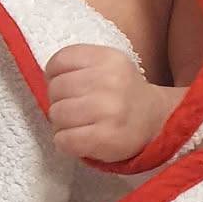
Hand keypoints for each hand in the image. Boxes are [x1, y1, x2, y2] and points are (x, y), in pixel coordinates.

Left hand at [45, 43, 176, 162]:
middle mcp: (110, 81)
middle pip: (55, 89)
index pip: (59, 61)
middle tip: (75, 109)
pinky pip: (63, 140)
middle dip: (58, 101)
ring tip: (79, 124)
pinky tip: (80, 139)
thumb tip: (45, 78)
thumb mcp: (108, 65)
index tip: (67, 86)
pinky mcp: (106, 138)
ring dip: (61, 124)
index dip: (54, 76)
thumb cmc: (123, 93)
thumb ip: (77, 64)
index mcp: (109, 58)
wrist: (157, 121)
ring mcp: (109, 110)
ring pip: (56, 115)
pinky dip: (65, 143)